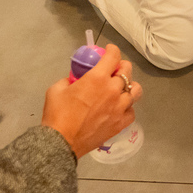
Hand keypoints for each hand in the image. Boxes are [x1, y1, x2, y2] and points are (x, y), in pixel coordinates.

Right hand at [42, 44, 140, 159]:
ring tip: (121, 89)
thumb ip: (69, 79)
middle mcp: (113, 90)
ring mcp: (120, 108)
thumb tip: (75, 80)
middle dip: (121, 66)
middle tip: (113, 70)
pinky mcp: (121, 123)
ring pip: (135, 90)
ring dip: (129, 86)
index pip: (113, 56)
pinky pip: (132, 111)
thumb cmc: (57, 114)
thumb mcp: (56, 89)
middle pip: (127, 70)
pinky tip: (119, 108)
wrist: (61, 142)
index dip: (112, 50)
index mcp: (97, 78)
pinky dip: (127, 107)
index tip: (109, 50)